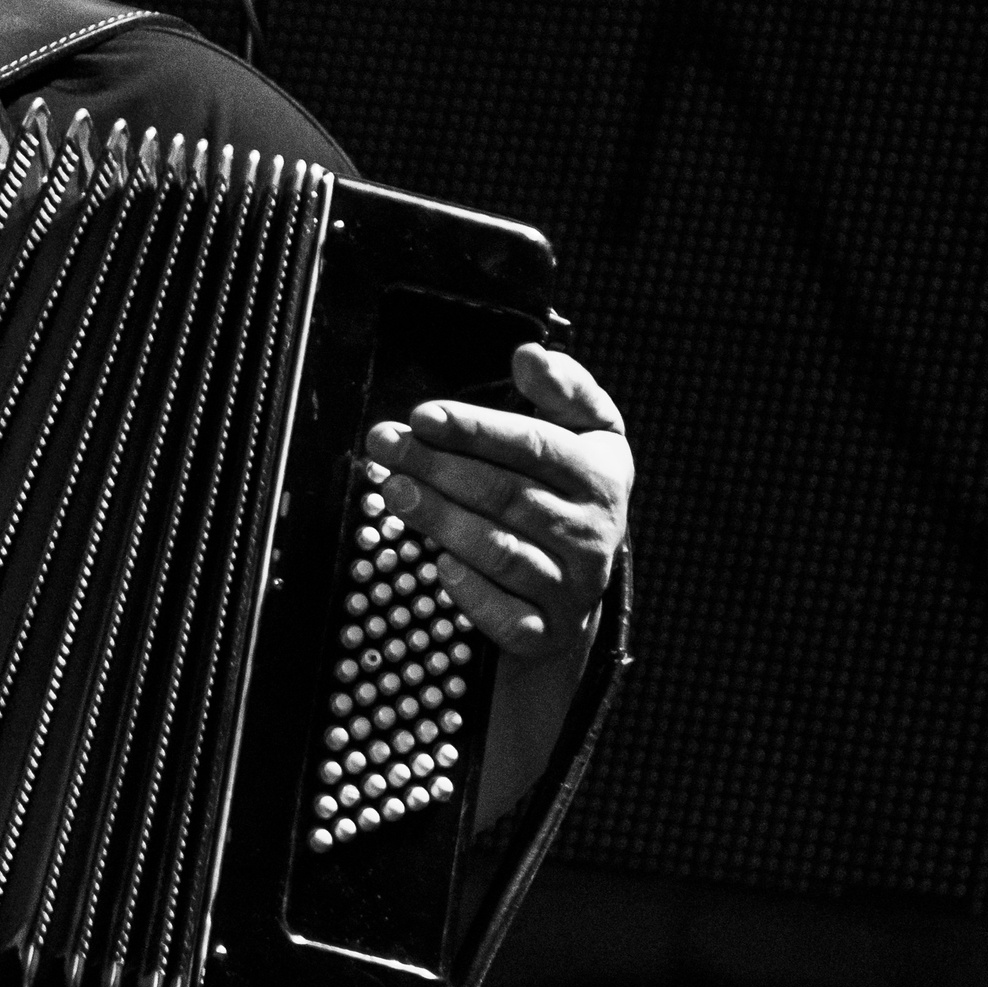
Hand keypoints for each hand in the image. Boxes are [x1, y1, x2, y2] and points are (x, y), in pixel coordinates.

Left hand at [365, 344, 631, 659]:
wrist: (576, 584)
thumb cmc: (564, 492)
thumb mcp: (581, 434)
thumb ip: (561, 389)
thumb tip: (532, 355)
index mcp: (601, 475)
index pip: (536, 446)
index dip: (476, 428)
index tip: (423, 415)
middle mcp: (592, 532)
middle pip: (507, 494)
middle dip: (438, 467)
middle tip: (386, 446)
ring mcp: (571, 586)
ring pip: (501, 551)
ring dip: (441, 520)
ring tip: (392, 491)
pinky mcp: (546, 631)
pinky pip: (506, 614)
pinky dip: (471, 591)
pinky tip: (438, 564)